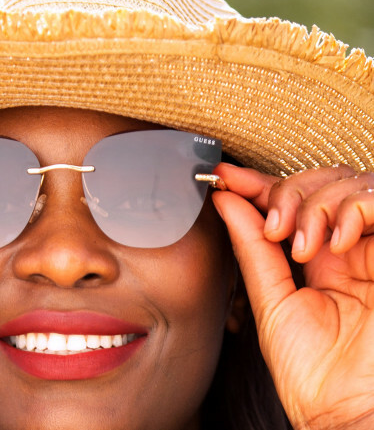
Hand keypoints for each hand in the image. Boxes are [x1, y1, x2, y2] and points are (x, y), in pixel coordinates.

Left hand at [212, 163, 373, 429]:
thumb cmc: (313, 371)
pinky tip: (337, 242)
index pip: (288, 203)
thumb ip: (252, 249)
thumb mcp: (271, 301)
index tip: (224, 176)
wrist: (350, 410)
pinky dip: (358, 207)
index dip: (256, 183)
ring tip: (303, 244)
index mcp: (315, 260)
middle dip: (288, 193)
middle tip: (274, 227)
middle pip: (320, 183)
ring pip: (352, 184)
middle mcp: (348, 249)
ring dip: (318, 202)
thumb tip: (226, 201)